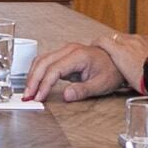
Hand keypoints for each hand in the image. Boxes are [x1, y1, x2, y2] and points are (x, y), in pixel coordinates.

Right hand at [25, 36, 142, 103]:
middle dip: (33, 80)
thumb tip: (66, 95)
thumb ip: (83, 90)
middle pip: (43, 62)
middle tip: (28, 96)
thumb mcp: (101, 84)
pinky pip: (46, 62)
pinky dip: (38, 72)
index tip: (39, 97)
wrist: (119, 63)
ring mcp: (66, 51)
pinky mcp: (64, 56)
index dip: (44, 84)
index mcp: (79, 55)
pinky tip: (35, 84)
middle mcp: (70, 50)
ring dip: (33, 76)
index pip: (54, 69)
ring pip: (42, 60)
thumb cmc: (112, 72)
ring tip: (29, 92)